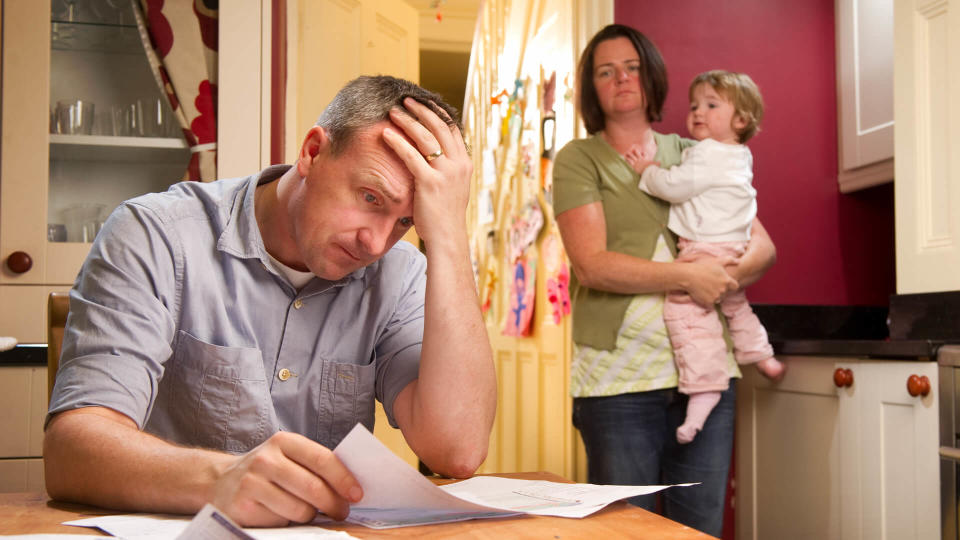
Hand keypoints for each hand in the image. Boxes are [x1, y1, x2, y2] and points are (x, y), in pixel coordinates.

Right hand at [210, 431, 361, 526]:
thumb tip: (351, 486)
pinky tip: (282, 514)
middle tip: (341, 512)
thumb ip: (315, 465)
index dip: (344, 479)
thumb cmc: (267, 471)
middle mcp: (266, 459)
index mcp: (284, 442)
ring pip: (299, 510)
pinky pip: (281, 522)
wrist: (220, 482)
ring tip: (308, 512)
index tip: (357, 494)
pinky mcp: (243, 507)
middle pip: (313, 488)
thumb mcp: (288, 457)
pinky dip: (288, 523)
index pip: (322, 459)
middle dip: (334, 504)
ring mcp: (252, 483)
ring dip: (311, 516)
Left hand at [382, 97, 472, 247]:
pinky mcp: (430, 183)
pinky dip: (397, 142)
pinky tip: (385, 134)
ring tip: (393, 112)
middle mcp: (458, 164)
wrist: (448, 238)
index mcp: (465, 163)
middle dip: (422, 110)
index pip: (452, 129)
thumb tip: (434, 156)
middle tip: (406, 100)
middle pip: (440, 127)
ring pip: (425, 137)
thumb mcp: (453, 188)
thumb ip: (446, 170)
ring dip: (408, 121)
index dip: (437, 113)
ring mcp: (446, 173)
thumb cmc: (445, 216)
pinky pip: (411, 156)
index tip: (423, 103)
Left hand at [624, 144, 657, 174]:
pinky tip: (625, 158)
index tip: (643, 153)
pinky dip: (627, 159)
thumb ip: (657, 163)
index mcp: (645, 159)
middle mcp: (640, 159)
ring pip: (632, 156)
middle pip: (637, 153)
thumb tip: (660, 162)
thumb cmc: (651, 168)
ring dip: (629, 154)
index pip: (644, 154)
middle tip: (633, 150)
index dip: (643, 153)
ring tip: (627, 153)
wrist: (647, 171)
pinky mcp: (634, 165)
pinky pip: (629, 161)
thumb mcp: (655, 165)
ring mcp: (637, 161)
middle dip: (635, 151)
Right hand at [679, 257, 738, 306]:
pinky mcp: (708, 302)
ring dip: (714, 296)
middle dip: (721, 290)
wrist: (688, 275)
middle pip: (725, 293)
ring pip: (718, 298)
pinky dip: (707, 301)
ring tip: (706, 289)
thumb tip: (739, 261)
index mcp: (726, 280)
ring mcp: (716, 297)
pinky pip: (711, 304)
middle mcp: (723, 290)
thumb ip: (730, 260)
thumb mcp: (717, 261)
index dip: (730, 285)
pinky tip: (702, 294)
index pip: (735, 286)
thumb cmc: (702, 266)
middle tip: (712, 284)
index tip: (724, 283)